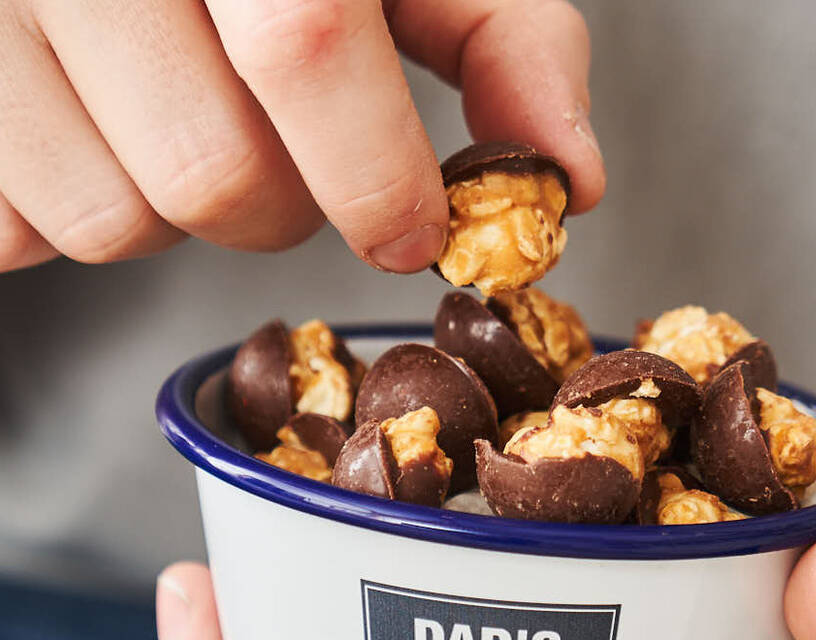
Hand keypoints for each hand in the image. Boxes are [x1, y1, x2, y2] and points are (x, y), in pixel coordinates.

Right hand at [0, 0, 603, 272]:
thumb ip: (501, 41)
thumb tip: (568, 182)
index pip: (304, 41)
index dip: (372, 172)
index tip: (411, 230)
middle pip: (214, 178)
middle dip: (280, 209)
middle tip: (277, 144)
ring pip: (110, 223)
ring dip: (177, 210)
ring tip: (175, 114)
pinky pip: (13, 228)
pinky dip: (74, 207)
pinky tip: (95, 123)